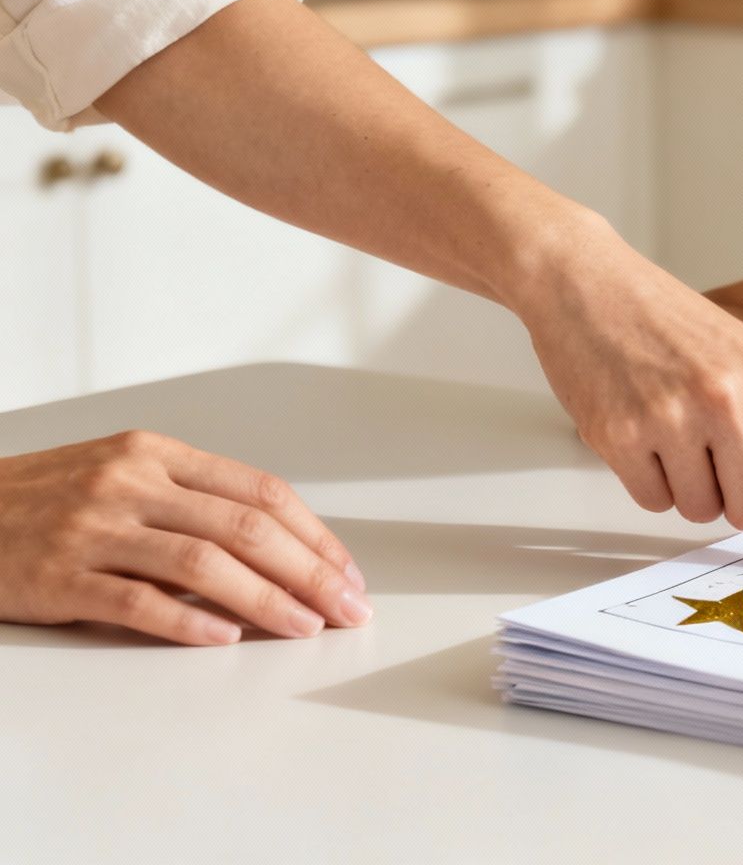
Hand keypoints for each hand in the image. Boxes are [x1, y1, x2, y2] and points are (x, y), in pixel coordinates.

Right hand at [0, 431, 371, 644]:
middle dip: (310, 572)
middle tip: (349, 609)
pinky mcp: (59, 575)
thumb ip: (190, 502)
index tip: (348, 573)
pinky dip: (188, 623)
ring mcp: (93, 527)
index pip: (260, 491)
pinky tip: (225, 640)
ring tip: (304, 627)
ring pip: (204, 564)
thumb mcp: (120, 476)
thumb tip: (278, 550)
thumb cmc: (43, 501)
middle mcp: (129, 481)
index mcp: (155, 453)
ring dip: (266, 600)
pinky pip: (137, 601)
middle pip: (246, 528)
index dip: (314, 535)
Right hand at [515, 234, 742, 578]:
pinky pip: (652, 502)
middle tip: (711, 450)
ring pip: (701, 512)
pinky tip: (637, 430)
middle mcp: (729, 400)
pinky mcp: (617, 436)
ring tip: (668, 427)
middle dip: (737, 496)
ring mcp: (671, 419)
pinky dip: (647, 480)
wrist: (588, 281)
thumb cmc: (672, 321)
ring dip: (688, 487)